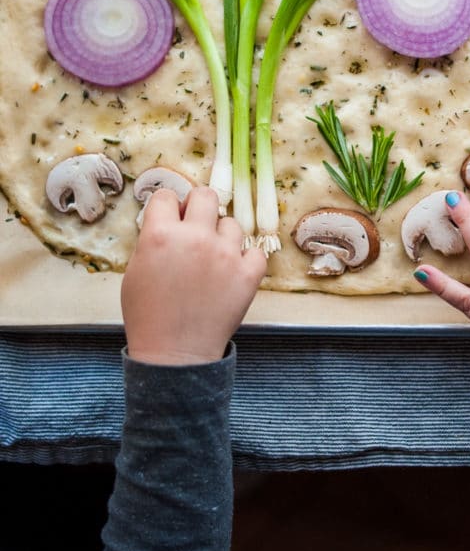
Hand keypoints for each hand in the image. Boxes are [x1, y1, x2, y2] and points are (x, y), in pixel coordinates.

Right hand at [121, 186, 266, 365]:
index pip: (167, 196)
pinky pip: (255, 251)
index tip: (170, 218)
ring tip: (211, 261)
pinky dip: (245, 260)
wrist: (175, 354)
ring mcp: (225, 254)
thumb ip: (153, 239)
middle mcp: (195, 238)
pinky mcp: (248, 273)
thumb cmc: (149, 316)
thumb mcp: (135, 271)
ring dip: (221, 238)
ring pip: (231, 224)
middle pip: (205, 196)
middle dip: (197, 207)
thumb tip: (171, 218)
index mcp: (160, 236)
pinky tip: (232, 272)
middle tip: (195, 227)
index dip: (167, 207)